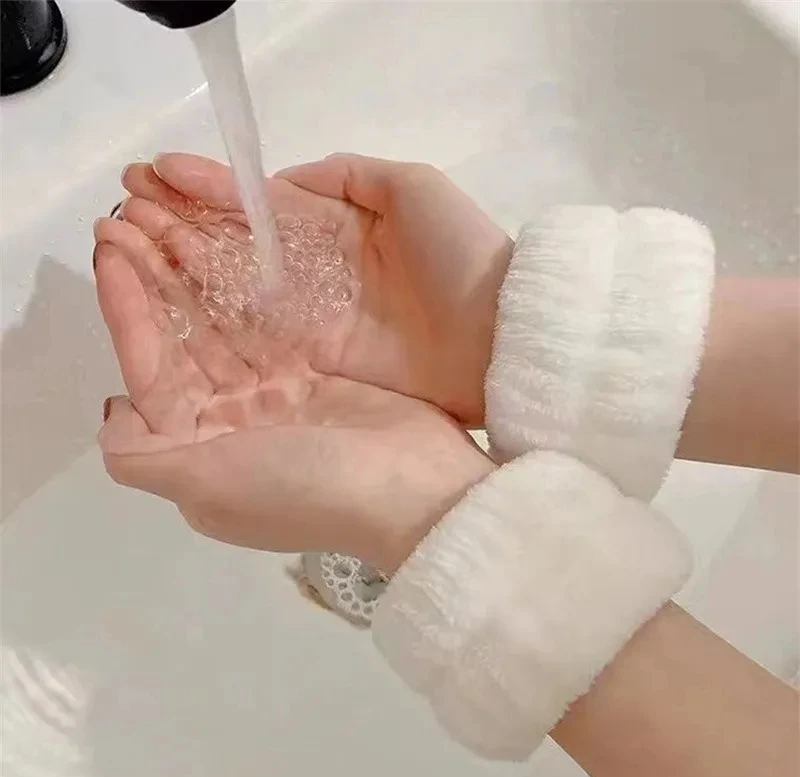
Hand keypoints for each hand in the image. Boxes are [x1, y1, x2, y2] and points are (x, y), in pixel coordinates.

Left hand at [93, 217, 491, 568]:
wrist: (416, 490)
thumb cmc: (305, 485)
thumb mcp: (209, 487)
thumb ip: (142, 457)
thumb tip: (112, 414)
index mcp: (200, 449)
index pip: (149, 369)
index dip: (125, 309)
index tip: (110, 249)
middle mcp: (232, 421)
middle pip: (183, 340)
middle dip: (154, 279)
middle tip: (130, 213)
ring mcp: (278, 395)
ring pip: (224, 323)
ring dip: (194, 271)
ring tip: (169, 214)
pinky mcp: (318, 373)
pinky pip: (271, 320)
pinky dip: (247, 281)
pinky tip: (230, 239)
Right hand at [120, 153, 512, 423]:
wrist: (499, 339)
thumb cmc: (461, 254)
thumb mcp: (412, 188)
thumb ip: (345, 176)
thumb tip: (283, 181)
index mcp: (339, 226)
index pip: (262, 204)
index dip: (211, 187)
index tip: (157, 172)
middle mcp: (317, 272)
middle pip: (239, 246)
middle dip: (182, 224)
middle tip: (123, 209)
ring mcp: (313, 319)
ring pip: (237, 290)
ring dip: (182, 268)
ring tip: (126, 245)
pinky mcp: (316, 361)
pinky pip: (255, 336)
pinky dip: (212, 318)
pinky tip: (166, 301)